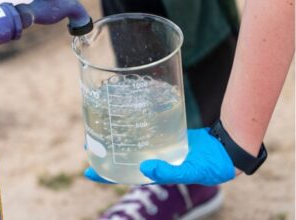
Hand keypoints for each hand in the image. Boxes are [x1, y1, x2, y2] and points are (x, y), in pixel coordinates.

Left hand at [84, 128, 235, 185]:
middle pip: (123, 159)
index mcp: (154, 174)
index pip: (123, 177)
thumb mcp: (189, 172)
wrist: (224, 150)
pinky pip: (147, 131)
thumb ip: (168, 172)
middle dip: (106, 154)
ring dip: (118, 138)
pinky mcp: (165, 134)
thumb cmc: (209, 167)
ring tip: (103, 129)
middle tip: (89, 144)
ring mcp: (158, 147)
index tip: (87, 171)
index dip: (105, 176)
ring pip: (133, 143)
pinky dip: (136, 126)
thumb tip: (144, 168)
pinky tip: (128, 117)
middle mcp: (153, 161)